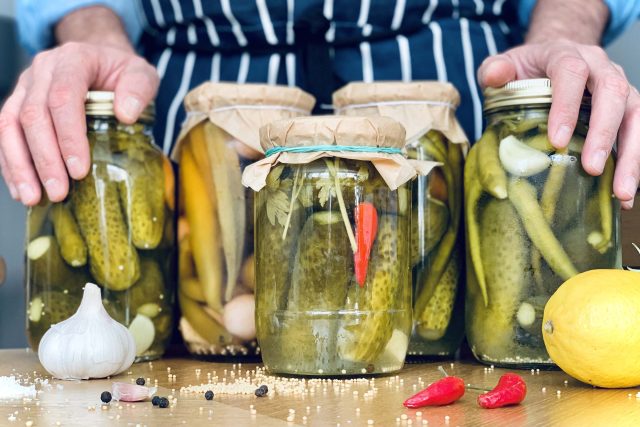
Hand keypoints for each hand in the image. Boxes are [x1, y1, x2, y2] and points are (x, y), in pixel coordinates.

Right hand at [0, 42, 158, 205]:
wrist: (101, 59)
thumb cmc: (120, 71)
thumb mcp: (141, 73)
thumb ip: (139, 89)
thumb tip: (126, 114)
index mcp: (73, 59)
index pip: (64, 97)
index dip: (69, 136)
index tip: (79, 169)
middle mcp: (42, 70)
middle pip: (33, 115)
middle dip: (45, 158)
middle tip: (59, 192)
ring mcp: (25, 86)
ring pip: (9, 125)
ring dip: (20, 165)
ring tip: (33, 197)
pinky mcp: (17, 103)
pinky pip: (4, 133)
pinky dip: (11, 163)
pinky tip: (22, 189)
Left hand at [478, 41, 638, 209]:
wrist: (552, 57)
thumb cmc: (526, 68)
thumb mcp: (504, 65)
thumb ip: (494, 69)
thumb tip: (495, 76)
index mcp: (565, 53)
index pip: (571, 72)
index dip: (567, 105)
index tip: (558, 140)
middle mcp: (599, 65)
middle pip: (612, 91)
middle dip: (604, 132)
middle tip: (591, 168)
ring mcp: (618, 84)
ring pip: (635, 113)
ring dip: (631, 154)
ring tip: (621, 191)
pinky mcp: (627, 105)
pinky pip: (638, 130)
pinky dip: (633, 161)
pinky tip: (623, 193)